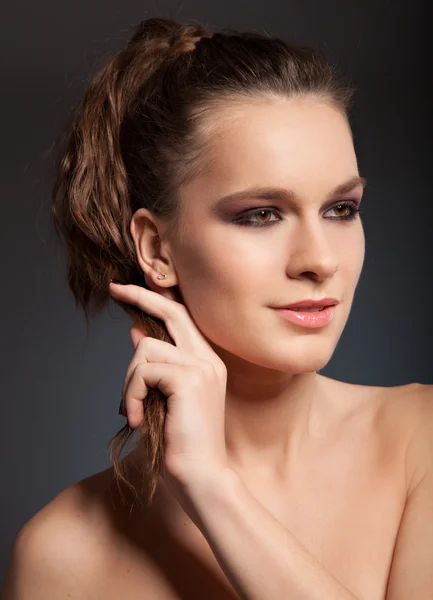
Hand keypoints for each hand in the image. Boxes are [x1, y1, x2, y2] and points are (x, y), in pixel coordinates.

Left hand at [108, 279, 228, 498]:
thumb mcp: (164, 398)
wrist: (202, 477)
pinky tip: (137, 418)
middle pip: (172, 312)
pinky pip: (143, 370)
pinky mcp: (188, 379)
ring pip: (146, 348)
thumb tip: (136, 331)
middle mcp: (208, 360)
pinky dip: (131, 394)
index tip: (129, 288)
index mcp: (207, 363)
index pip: (183, 318)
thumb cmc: (182, 443)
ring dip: (129, 380)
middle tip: (114, 288)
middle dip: (141, 295)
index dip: (157, 299)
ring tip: (134, 410)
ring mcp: (201, 368)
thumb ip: (155, 364)